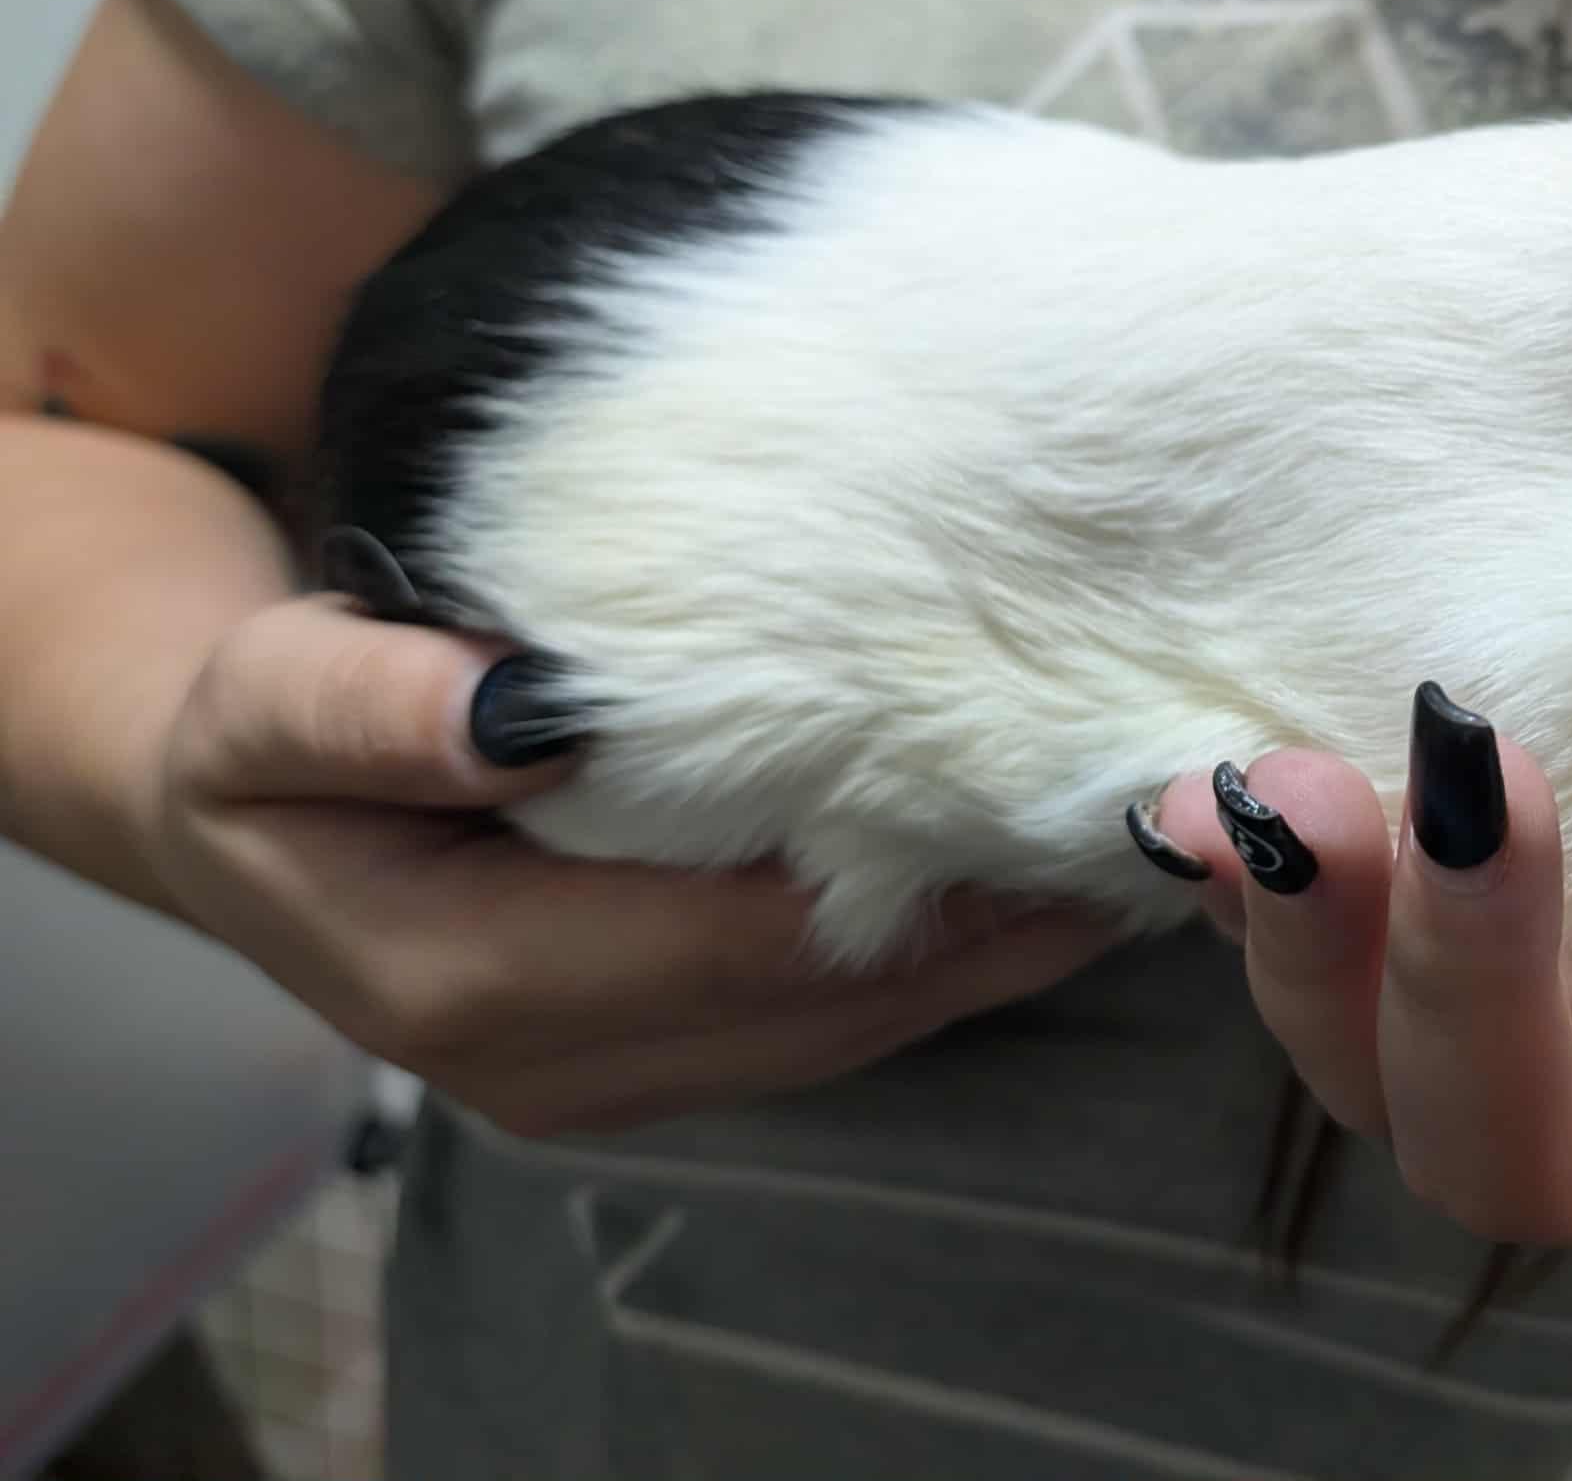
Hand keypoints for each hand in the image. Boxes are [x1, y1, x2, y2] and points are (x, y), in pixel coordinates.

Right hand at [144, 595, 1121, 1135]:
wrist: (238, 821)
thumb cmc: (263, 741)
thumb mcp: (272, 699)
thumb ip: (374, 707)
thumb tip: (522, 714)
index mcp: (466, 983)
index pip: (736, 943)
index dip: (899, 882)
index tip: (1034, 786)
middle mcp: (553, 1066)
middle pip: (820, 1005)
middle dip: (980, 924)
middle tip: (1126, 807)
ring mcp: (610, 1078)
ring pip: (843, 1030)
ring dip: (979, 950)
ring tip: (1109, 838)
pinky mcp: (652, 1061)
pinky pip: (822, 1025)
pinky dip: (928, 960)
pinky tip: (1016, 878)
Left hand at [1139, 697, 1571, 1424]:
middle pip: (1501, 1166)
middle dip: (1475, 1001)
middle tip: (1486, 802)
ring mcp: (1486, 1027)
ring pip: (1357, 1060)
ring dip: (1319, 937)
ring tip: (1308, 787)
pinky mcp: (1387, 910)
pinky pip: (1278, 924)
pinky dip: (1235, 862)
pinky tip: (1203, 782)